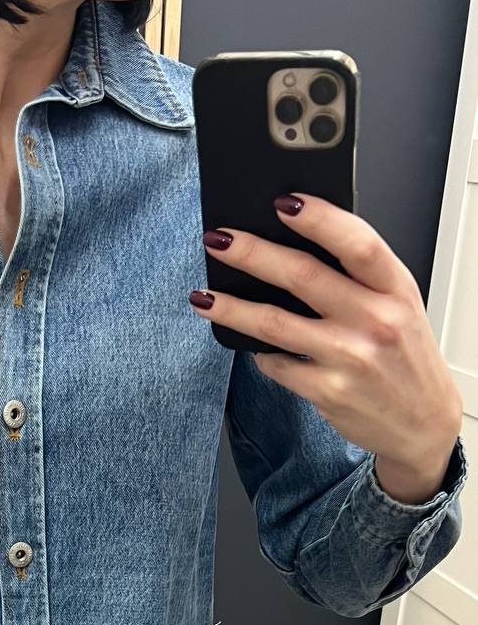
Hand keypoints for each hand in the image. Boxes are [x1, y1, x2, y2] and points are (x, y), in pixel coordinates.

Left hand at [190, 192, 463, 502]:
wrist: (422, 422)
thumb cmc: (405, 357)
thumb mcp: (401, 306)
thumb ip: (362, 277)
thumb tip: (298, 242)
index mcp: (396, 290)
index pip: (357, 243)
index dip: (319, 218)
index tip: (282, 202)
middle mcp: (375, 322)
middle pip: (303, 275)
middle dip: (251, 253)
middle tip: (217, 240)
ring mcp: (349, 359)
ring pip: (274, 323)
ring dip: (231, 307)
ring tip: (203, 297)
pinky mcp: (328, 392)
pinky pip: (277, 364)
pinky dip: (259, 352)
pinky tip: (250, 344)